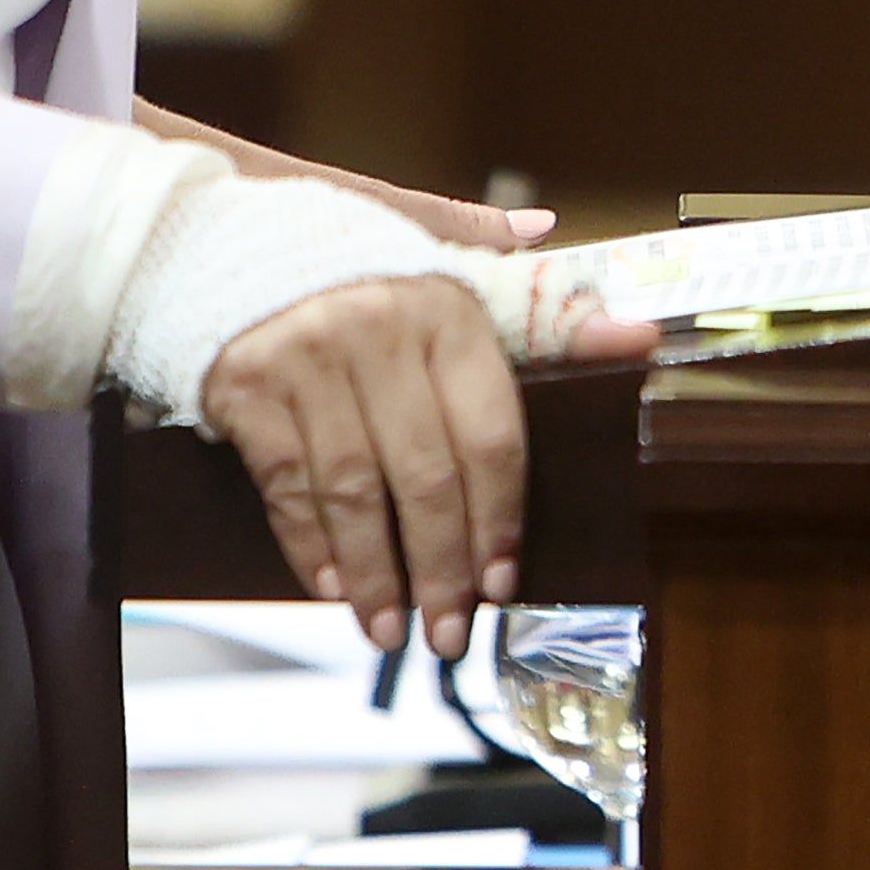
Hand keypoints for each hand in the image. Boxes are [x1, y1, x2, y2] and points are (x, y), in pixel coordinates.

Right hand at [200, 273, 660, 662]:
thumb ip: (542, 310)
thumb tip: (639, 339)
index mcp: (447, 310)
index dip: (500, 519)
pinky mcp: (245, 385)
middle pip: (425, 477)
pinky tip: (333, 588)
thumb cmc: (359, 265)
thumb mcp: (454, 270)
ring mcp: (307, 359)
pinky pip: (287, 484)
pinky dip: (310, 545)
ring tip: (391, 632)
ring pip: (354, 492)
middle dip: (442, 568)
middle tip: (450, 633)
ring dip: (376, 575)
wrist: (230, 236)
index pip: (491, 435)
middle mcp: (379, 332)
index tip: (502, 581)